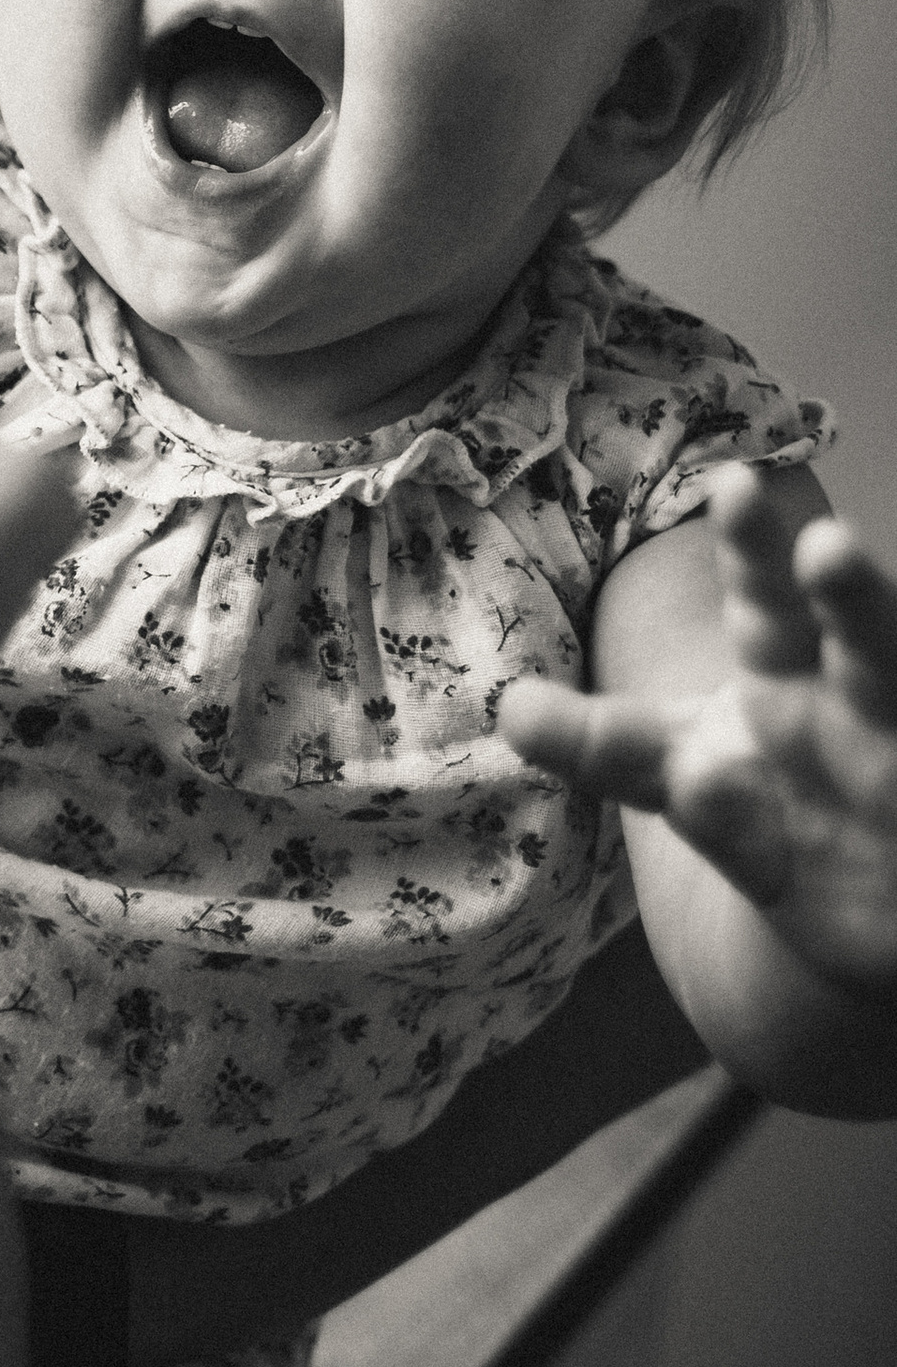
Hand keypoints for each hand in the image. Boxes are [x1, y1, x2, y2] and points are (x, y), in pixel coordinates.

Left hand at [501, 469, 896, 999]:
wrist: (851, 884)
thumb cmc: (757, 794)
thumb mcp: (668, 764)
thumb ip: (594, 740)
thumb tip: (509, 709)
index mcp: (781, 669)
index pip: (763, 598)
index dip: (751, 549)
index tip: (735, 482)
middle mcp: (839, 707)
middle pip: (852, 641)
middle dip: (843, 596)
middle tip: (826, 545)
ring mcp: (885, 770)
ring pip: (892, 695)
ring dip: (877, 648)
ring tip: (853, 586)